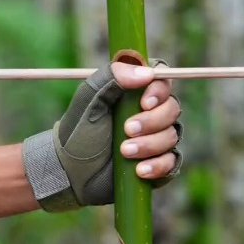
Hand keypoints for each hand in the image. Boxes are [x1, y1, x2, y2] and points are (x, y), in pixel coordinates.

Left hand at [22, 60, 181, 212]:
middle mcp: (150, 112)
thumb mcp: (89, 99)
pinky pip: (172, 162)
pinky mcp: (157, 162)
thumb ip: (113, 77)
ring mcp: (156, 137)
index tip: (144, 103)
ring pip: (172, 136)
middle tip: (126, 130)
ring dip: (150, 144)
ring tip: (124, 151)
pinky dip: (158, 165)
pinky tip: (139, 170)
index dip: (159, 90)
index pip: (162, 80)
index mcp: (135, 91)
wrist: (71, 169)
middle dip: (152, 121)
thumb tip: (147, 73)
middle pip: (171, 108)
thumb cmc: (79, 130)